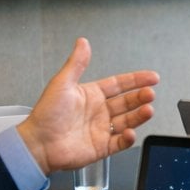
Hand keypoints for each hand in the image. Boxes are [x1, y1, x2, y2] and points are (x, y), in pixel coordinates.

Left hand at [16, 38, 158, 172]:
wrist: (38, 144)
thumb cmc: (46, 114)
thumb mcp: (62, 83)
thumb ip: (77, 63)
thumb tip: (83, 42)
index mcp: (91, 95)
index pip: (119, 85)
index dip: (136, 80)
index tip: (152, 77)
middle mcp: (98, 112)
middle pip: (127, 102)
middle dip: (140, 97)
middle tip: (150, 93)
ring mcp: (101, 129)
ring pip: (128, 120)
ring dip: (139, 115)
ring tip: (148, 109)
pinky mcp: (101, 147)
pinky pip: (120, 142)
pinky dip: (128, 138)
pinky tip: (130, 132)